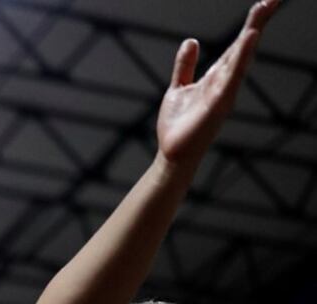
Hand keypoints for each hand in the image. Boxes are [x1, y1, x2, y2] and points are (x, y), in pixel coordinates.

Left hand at [156, 0, 278, 165]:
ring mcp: (224, 92)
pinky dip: (241, 58)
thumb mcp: (179, 88)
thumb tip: (192, 41)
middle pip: (244, 46)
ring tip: (263, 9)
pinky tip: (249, 39)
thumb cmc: (178, 125)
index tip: (265, 2)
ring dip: (251, 34)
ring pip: (241, 58)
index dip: (251, 23)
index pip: (237, 45)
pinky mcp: (219, 104)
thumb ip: (185, 66)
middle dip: (257, 22)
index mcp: (217, 76)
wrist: (172, 153)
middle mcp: (225, 82)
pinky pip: (232, 77)